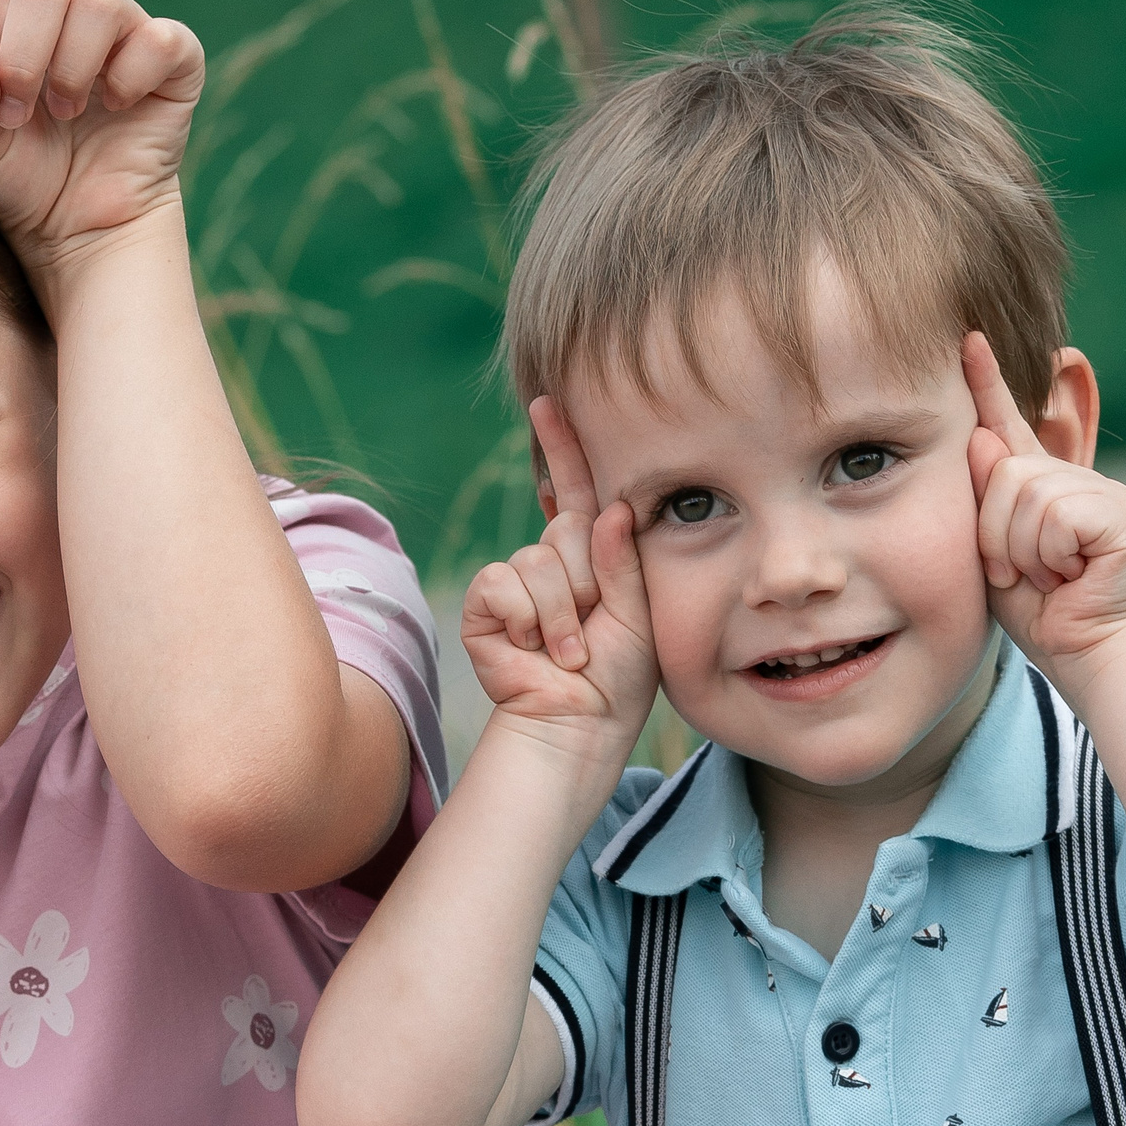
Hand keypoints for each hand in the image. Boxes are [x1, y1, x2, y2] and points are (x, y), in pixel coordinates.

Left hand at [0, 0, 205, 276]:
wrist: (79, 235)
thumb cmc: (22, 186)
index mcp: (8, 19)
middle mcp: (67, 16)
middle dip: (29, 51)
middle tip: (28, 110)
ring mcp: (123, 37)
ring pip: (101, 3)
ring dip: (75, 68)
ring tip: (69, 115)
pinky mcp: (170, 64)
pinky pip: (158, 38)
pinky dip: (133, 75)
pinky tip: (120, 109)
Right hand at [462, 397, 658, 764]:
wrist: (579, 724)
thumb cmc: (618, 678)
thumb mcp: (639, 615)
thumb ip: (624, 561)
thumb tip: (609, 508)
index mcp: (589, 556)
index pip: (575, 489)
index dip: (561, 446)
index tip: (547, 401)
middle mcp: (549, 561)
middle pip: (568, 527)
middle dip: (588, 579)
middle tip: (594, 627)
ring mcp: (514, 581)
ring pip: (540, 561)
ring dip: (563, 614)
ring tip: (570, 651)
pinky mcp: (486, 604)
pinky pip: (506, 584)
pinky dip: (529, 621)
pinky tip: (534, 651)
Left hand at [964, 332, 1125, 668]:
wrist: (1080, 651)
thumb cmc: (1034, 605)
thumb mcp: (990, 548)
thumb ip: (985, 496)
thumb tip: (982, 437)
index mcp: (1040, 483)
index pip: (1006, 422)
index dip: (987, 381)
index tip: (968, 338)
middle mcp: (1074, 478)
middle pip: (1003, 472)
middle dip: (995, 533)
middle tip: (1022, 570)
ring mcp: (1103, 492)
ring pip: (1025, 496)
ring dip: (1020, 550)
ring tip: (1046, 575)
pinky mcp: (1120, 515)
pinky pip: (1054, 518)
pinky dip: (1047, 555)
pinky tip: (1069, 575)